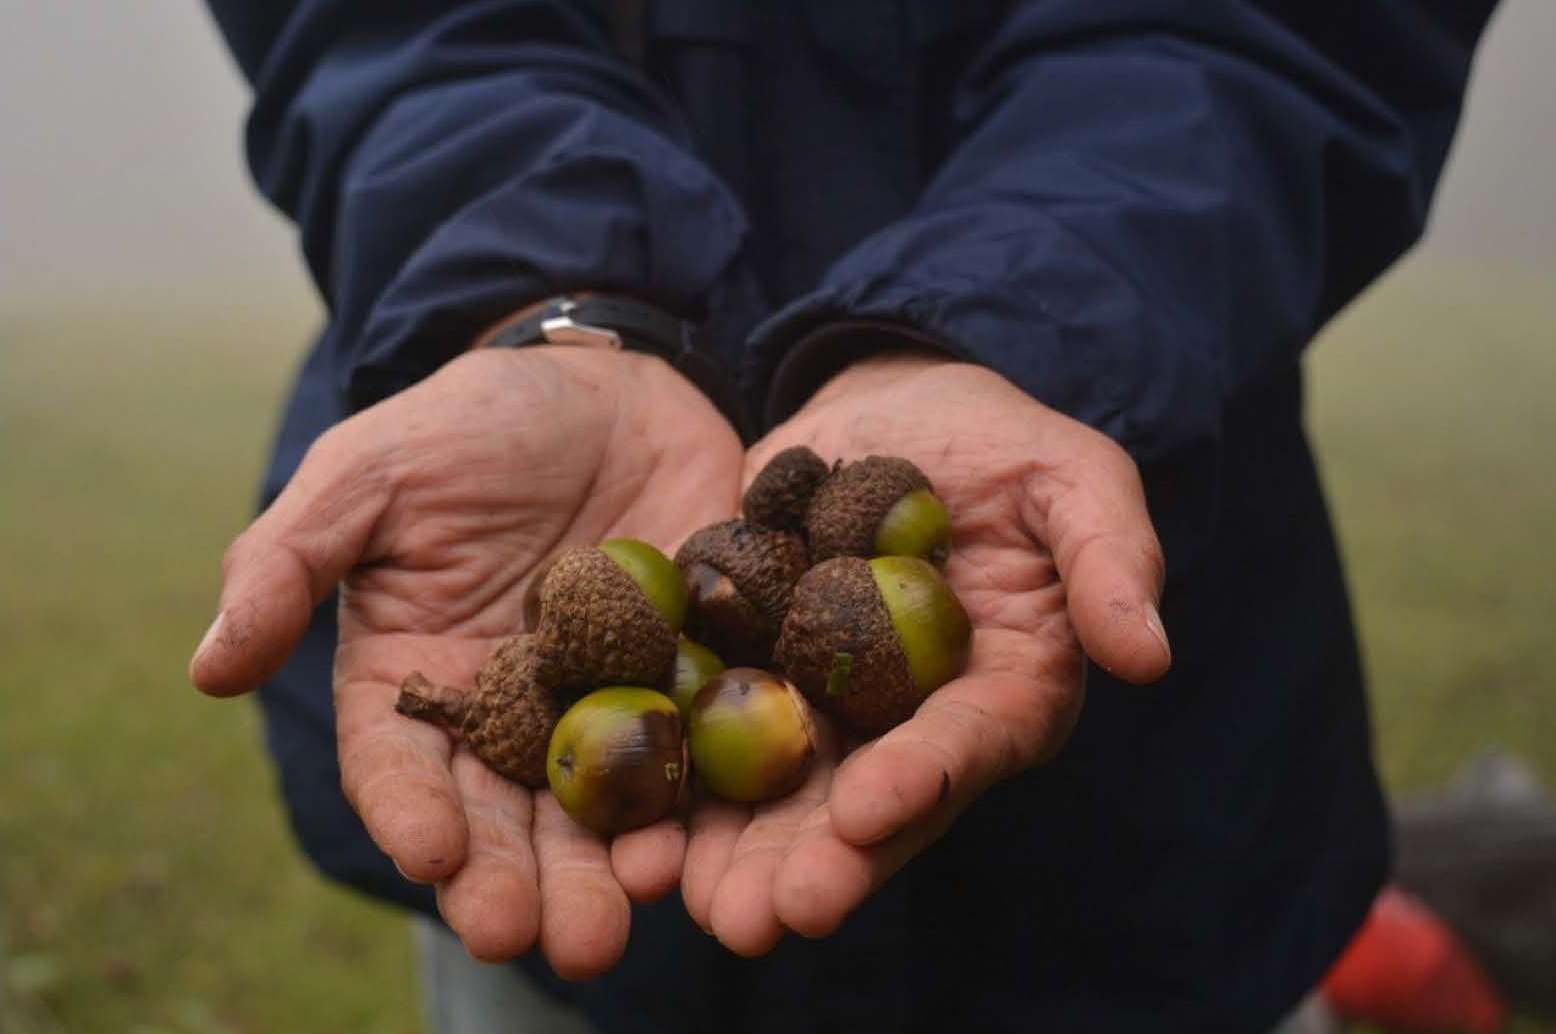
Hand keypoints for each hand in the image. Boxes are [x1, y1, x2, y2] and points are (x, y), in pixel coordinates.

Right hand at [188, 345, 743, 975]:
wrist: (609, 382)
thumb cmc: (471, 422)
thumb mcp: (371, 473)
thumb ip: (290, 563)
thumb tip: (206, 670)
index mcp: (417, 676)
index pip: (399, 765)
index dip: (411, 814)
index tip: (432, 858)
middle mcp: (508, 712)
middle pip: (505, 814)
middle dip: (519, 880)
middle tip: (541, 937)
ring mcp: (603, 703)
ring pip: (597, 807)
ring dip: (606, 870)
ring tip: (623, 917)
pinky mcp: (689, 680)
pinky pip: (691, 750)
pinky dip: (694, 802)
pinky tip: (699, 843)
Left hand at [681, 353, 1170, 954]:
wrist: (897, 406)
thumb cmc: (1005, 446)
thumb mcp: (1074, 479)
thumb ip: (1110, 559)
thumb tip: (1148, 657)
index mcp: (999, 689)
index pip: (967, 744)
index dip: (923, 780)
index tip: (868, 812)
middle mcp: (908, 719)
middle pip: (866, 801)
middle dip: (816, 860)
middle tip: (760, 918)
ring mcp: (823, 701)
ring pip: (781, 789)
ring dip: (736, 849)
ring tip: (689, 901)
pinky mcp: (748, 666)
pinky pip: (708, 726)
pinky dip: (673, 774)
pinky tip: (630, 820)